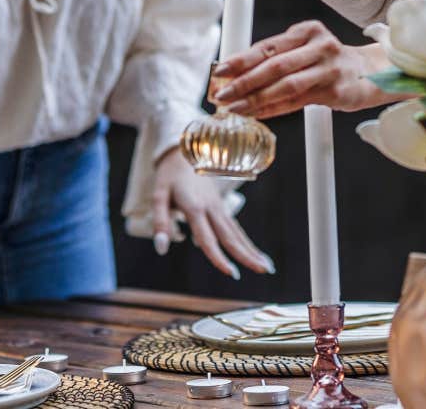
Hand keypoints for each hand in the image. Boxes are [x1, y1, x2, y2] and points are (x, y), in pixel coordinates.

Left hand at [150, 148, 274, 278]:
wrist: (184, 151)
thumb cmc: (169, 175)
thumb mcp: (158, 196)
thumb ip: (161, 223)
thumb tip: (162, 249)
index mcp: (195, 208)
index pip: (209, 239)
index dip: (220, 258)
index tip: (233, 273)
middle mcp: (211, 208)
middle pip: (232, 236)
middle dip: (248, 255)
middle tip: (266, 271)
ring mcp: (218, 207)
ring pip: (237, 232)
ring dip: (252, 250)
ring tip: (267, 266)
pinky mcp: (220, 206)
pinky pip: (234, 227)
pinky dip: (246, 241)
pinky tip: (253, 253)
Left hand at [212, 21, 402, 118]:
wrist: (373, 72)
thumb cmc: (329, 62)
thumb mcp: (306, 49)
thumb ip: (277, 58)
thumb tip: (235, 74)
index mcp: (307, 31)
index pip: (268, 46)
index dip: (241, 59)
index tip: (219, 71)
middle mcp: (319, 46)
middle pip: (274, 65)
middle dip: (243, 82)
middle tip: (221, 94)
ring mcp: (329, 69)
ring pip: (285, 86)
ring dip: (256, 99)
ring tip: (234, 108)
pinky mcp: (336, 91)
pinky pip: (298, 102)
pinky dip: (274, 109)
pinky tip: (257, 114)